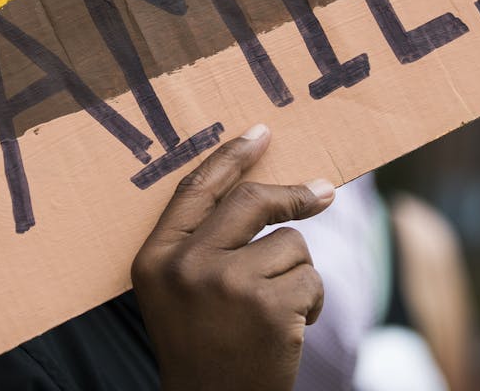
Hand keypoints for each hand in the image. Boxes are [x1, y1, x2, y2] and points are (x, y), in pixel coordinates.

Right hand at [131, 123, 334, 390]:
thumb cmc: (201, 346)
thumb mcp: (177, 291)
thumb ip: (201, 242)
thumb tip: (261, 187)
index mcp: (155, 257)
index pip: (197, 190)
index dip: (231, 156)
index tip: (261, 132)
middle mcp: (186, 266)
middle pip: (251, 201)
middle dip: (293, 195)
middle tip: (323, 192)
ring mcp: (228, 285)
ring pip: (291, 244)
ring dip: (297, 274)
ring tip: (277, 309)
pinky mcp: (270, 307)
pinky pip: (311, 279)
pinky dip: (312, 303)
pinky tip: (288, 330)